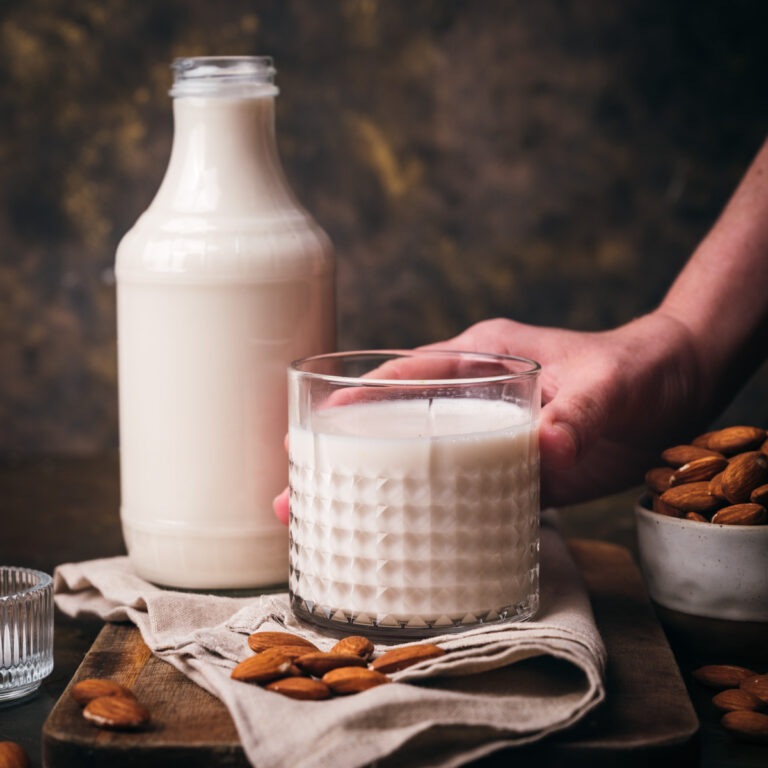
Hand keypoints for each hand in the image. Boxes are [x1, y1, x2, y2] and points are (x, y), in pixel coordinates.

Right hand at [273, 309, 703, 518]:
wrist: (675, 392)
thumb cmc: (636, 369)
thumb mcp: (609, 382)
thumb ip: (580, 411)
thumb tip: (548, 451)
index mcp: (481, 358)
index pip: (407, 374)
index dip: (360, 400)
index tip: (314, 426)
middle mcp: (474, 397)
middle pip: (396, 425)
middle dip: (345, 453)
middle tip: (293, 488)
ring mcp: (489, 437)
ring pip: (419, 462)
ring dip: (375, 489)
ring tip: (325, 522)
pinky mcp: (512, 472)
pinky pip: (460, 493)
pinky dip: (430, 515)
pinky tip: (404, 543)